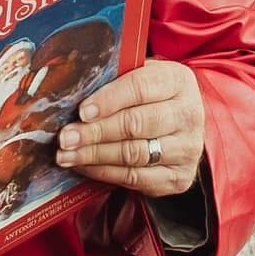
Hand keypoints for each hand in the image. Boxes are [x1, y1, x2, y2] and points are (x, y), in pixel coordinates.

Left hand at [54, 58, 204, 196]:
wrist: (179, 125)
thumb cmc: (149, 96)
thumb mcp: (139, 77)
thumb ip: (114, 80)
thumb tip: (72, 91)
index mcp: (178, 81)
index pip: (140, 88)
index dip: (109, 100)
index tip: (82, 112)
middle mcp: (189, 115)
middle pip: (135, 124)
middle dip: (95, 132)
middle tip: (65, 137)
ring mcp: (187, 149)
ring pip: (134, 154)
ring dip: (94, 155)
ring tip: (66, 155)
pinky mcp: (179, 177)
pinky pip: (135, 177)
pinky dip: (104, 173)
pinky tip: (83, 166)